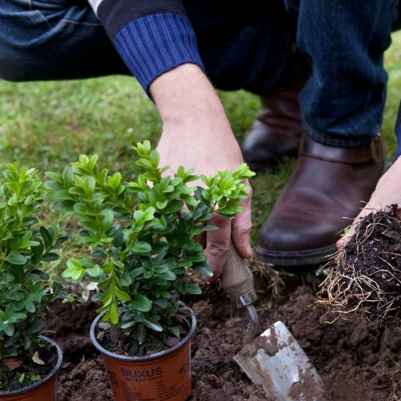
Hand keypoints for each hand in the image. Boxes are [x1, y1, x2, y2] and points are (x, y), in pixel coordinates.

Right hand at [150, 64, 252, 279]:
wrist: (193, 123)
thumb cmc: (223, 154)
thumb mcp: (242, 187)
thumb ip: (244, 223)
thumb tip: (246, 254)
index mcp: (217, 211)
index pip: (216, 253)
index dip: (215, 268)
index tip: (213, 277)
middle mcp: (191, 210)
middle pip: (193, 245)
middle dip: (197, 252)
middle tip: (202, 249)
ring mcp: (169, 201)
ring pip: (175, 231)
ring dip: (183, 231)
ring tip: (192, 214)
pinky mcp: (154, 191)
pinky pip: (161, 214)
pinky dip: (168, 213)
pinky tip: (177, 199)